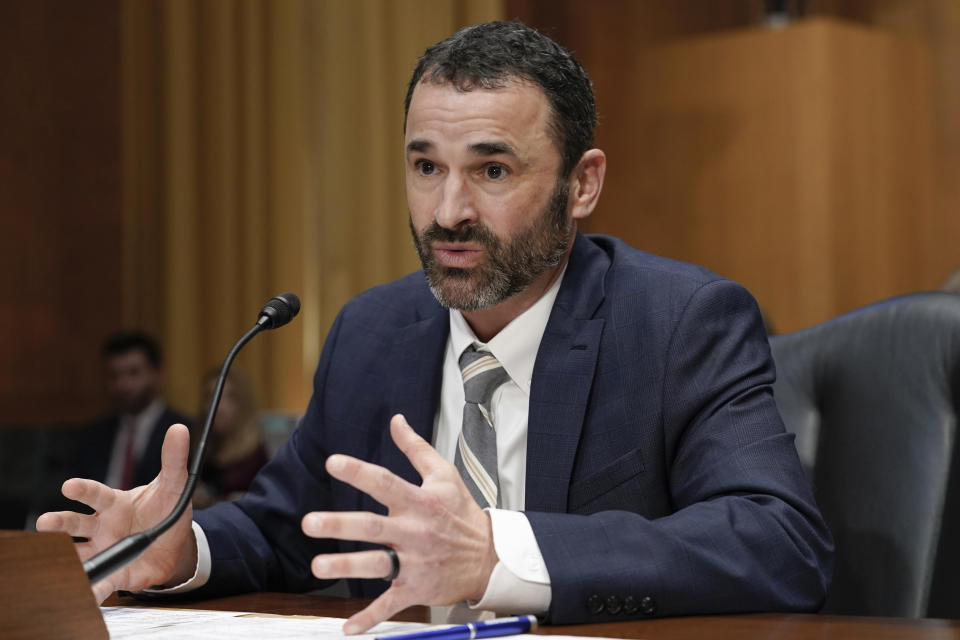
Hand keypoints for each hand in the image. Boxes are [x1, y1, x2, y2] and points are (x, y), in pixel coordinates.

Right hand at [35, 424, 197, 602]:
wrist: (175, 543)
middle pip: (75, 524)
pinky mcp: (115, 572)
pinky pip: (100, 581)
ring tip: (54, 560)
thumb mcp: (175, 484)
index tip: (69, 485)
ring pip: (78, 553)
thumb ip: (173, 459)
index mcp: (115, 504)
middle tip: (45, 523)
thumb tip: (179, 430)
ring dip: (66, 556)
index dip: (82, 489)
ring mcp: (105, 550)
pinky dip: (92, 588)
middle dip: (59, 523)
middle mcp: (102, 526)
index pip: (95, 494)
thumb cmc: (166, 509)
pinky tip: (86, 593)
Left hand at [302, 414, 498, 633]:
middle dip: (340, 524)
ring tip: (318, 567)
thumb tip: (396, 421)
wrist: (490, 557)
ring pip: (376, 565)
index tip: (333, 462)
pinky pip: (390, 605)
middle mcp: (414, 531)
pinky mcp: (416, 589)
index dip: (359, 471)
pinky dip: (369, 618)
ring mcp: (415, 562)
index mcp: (420, 502)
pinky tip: (348, 627)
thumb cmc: (463, 514)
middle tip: (310, 522)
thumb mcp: (444, 475)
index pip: (386, 482)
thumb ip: (416, 449)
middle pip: (372, 526)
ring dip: (346, 566)